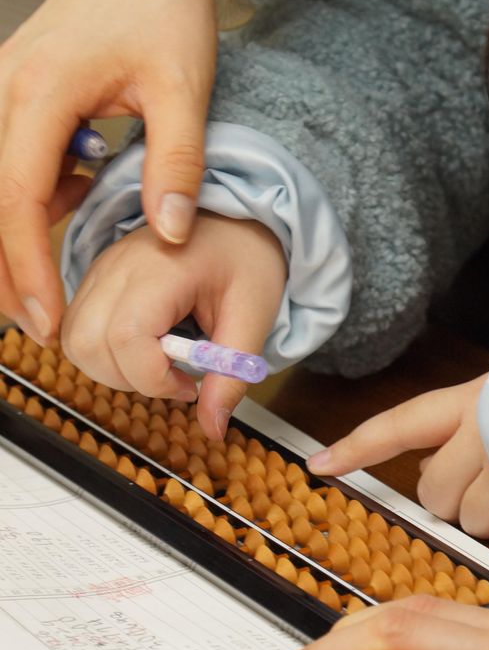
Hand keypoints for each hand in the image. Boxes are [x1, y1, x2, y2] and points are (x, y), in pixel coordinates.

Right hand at [0, 0, 234, 344]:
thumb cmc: (166, 7)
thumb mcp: (185, 88)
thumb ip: (176, 162)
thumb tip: (168, 234)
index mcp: (43, 90)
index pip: (20, 196)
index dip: (29, 265)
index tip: (48, 318)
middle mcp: (5, 85)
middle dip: (3, 266)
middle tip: (35, 323)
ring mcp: (1, 81)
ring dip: (7, 234)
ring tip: (44, 283)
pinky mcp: (13, 83)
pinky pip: (2, 152)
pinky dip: (25, 191)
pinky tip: (72, 196)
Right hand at [61, 212, 286, 438]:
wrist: (236, 221)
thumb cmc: (247, 260)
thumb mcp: (254, 316)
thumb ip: (232, 374)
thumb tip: (212, 429)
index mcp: (163, 266)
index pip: (125, 337)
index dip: (152, 378)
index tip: (189, 385)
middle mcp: (119, 264)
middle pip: (86, 342)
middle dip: (127, 379)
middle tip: (172, 375)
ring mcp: (101, 268)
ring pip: (73, 339)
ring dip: (110, 369)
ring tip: (158, 362)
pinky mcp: (95, 277)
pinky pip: (76, 327)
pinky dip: (101, 352)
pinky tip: (142, 348)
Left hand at [307, 376, 488, 542]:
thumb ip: (456, 424)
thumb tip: (426, 467)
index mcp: (469, 401)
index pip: (398, 426)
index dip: (355, 449)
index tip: (319, 465)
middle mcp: (483, 433)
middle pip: (432, 493)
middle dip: (455, 493)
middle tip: (488, 472)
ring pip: (469, 521)